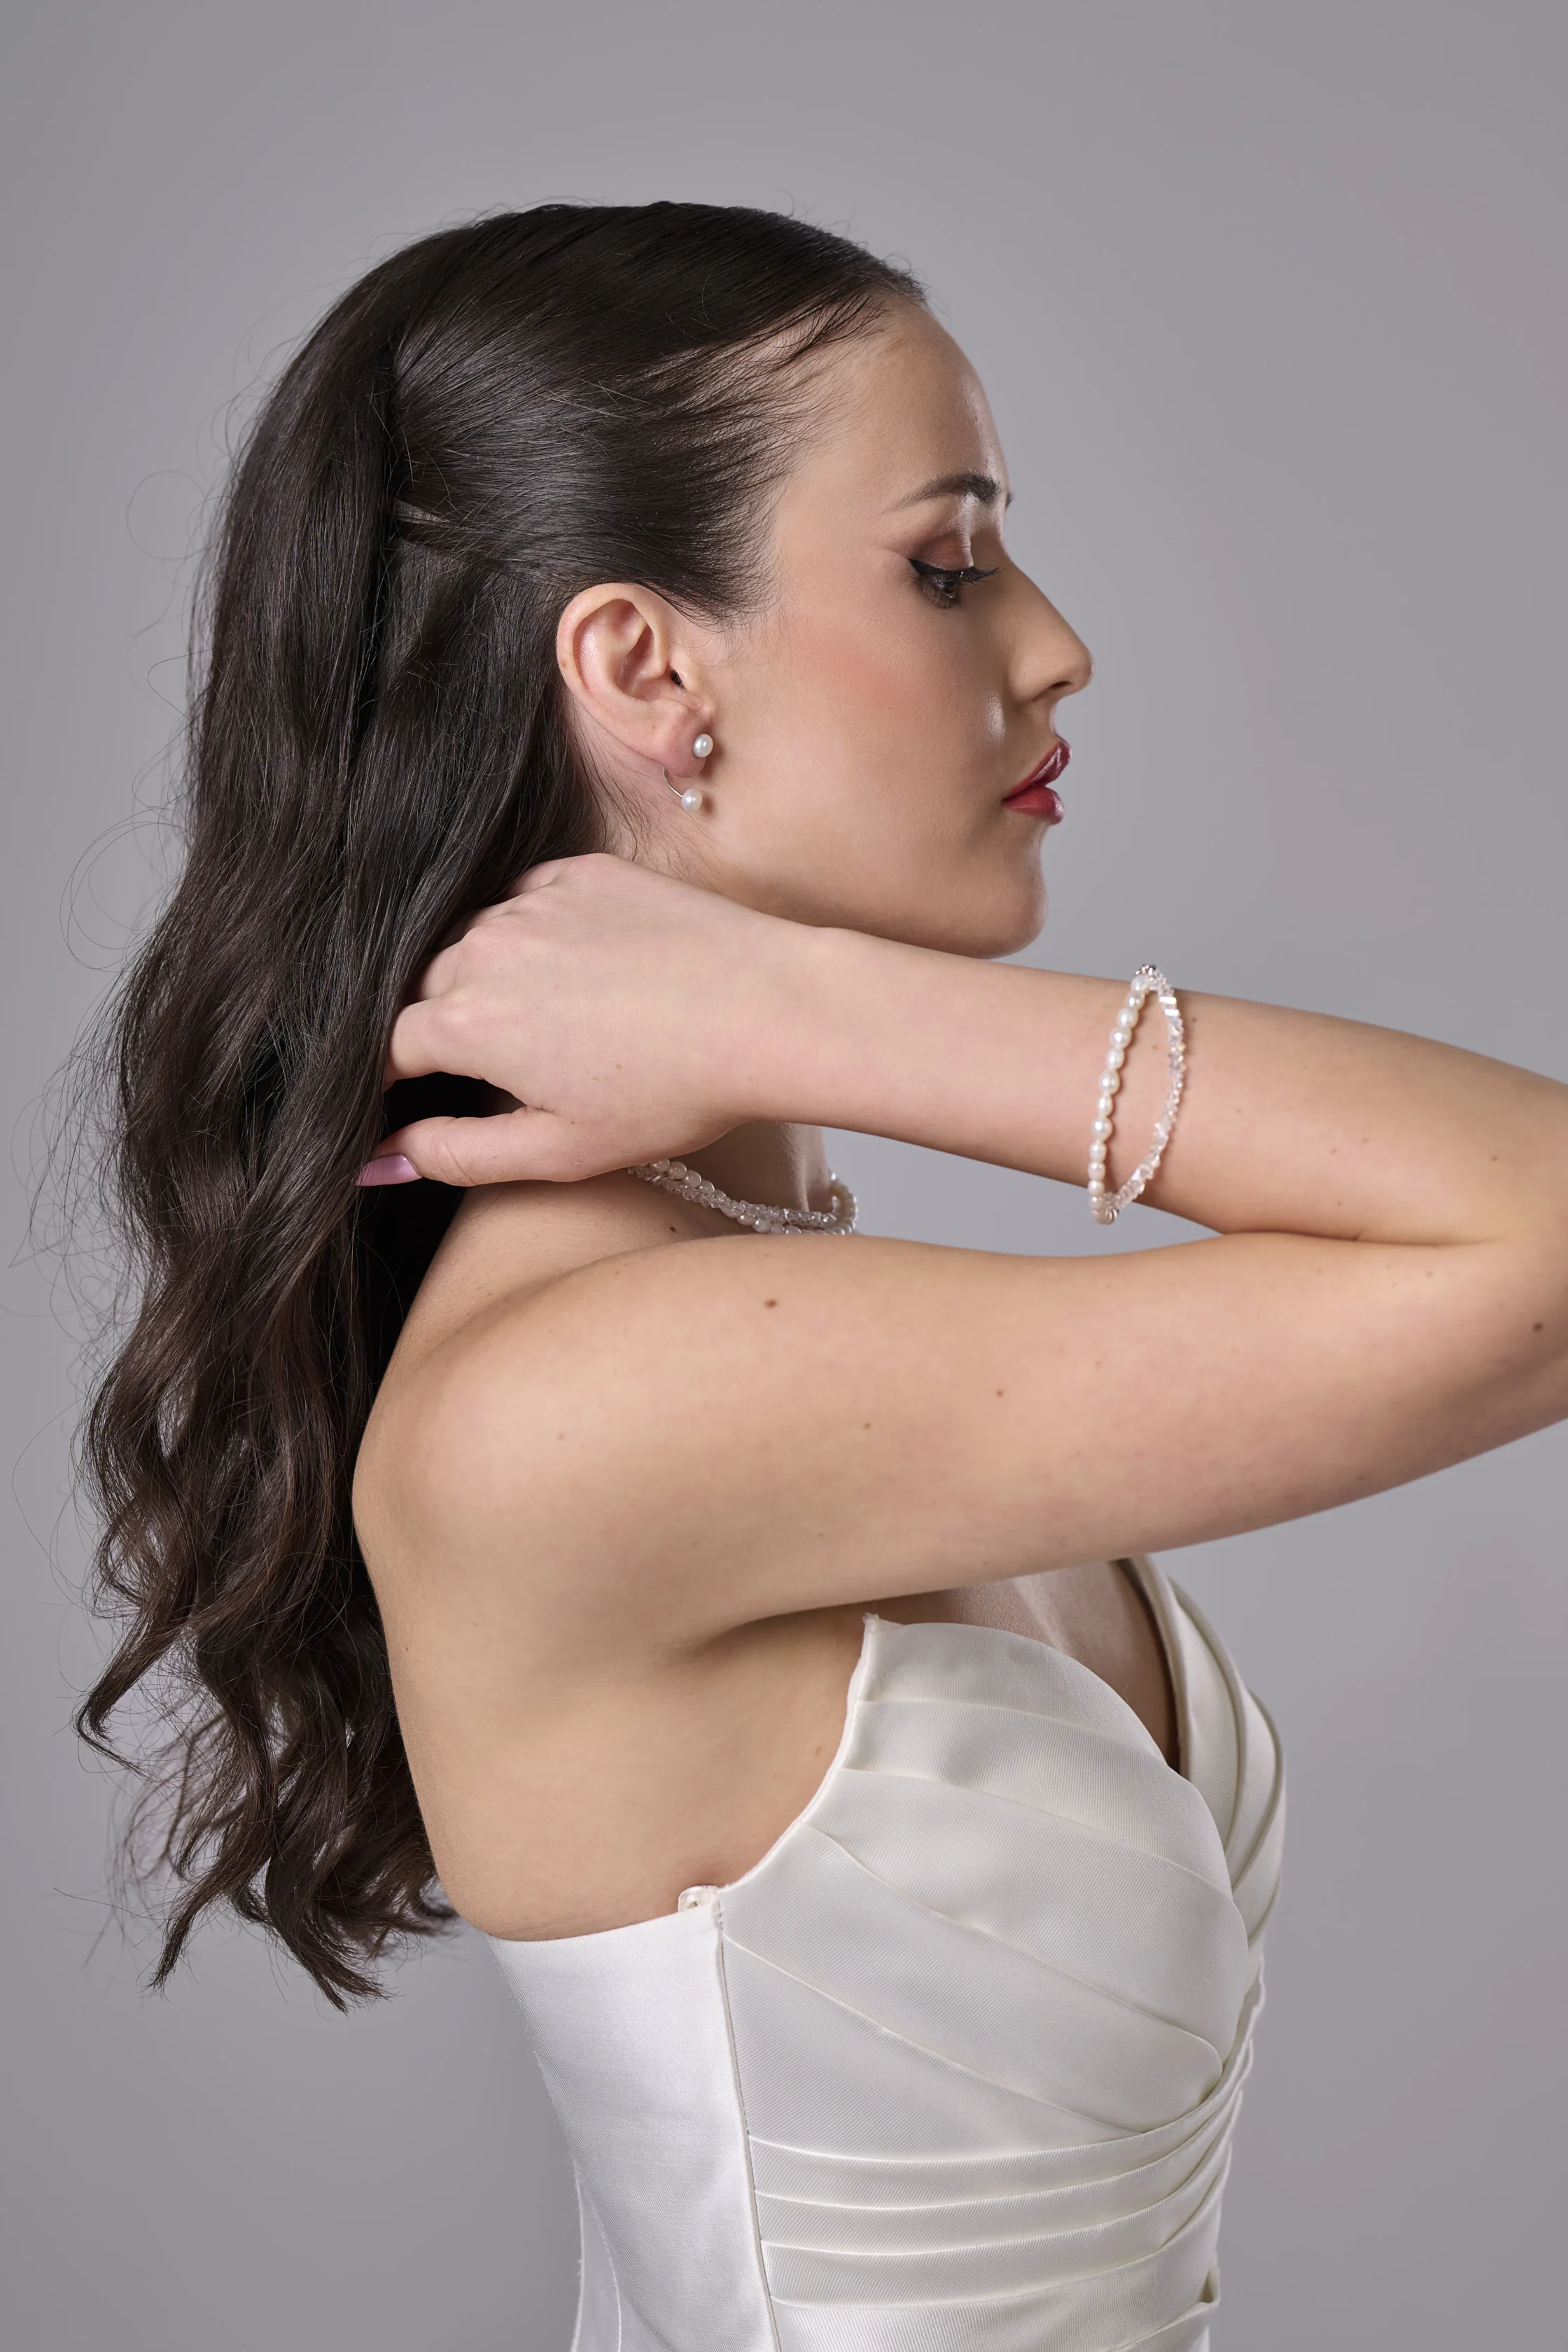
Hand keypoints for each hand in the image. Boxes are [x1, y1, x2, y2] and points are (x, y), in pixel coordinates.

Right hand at [363, 854, 814, 1187]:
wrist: (769, 1010)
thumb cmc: (672, 1093)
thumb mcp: (558, 1150)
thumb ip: (456, 1154)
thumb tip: (379, 1161)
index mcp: (464, 1023)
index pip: (388, 1046)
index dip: (394, 1077)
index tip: (412, 1095)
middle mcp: (483, 948)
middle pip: (426, 989)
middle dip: (441, 1027)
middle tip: (494, 1065)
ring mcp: (532, 901)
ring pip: (475, 938)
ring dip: (488, 975)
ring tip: (547, 1020)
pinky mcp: (582, 870)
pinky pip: (528, 898)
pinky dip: (534, 932)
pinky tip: (579, 969)